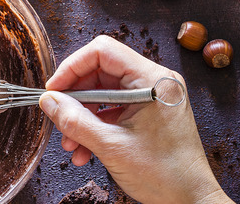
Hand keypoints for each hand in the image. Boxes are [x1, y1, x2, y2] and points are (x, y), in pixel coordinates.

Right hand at [39, 35, 232, 203]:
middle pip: (100, 71)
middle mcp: (154, 82)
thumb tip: (48, 101)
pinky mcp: (148, 111)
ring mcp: (152, 96)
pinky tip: (84, 149)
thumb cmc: (165, 174)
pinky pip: (113, 107)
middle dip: (75, 97)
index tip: (54, 89)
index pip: (103, 52)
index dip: (72, 67)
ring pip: (103, 91)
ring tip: (70, 141)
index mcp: (153, 80)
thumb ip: (75, 120)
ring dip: (82, 115)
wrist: (191, 201)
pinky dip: (95, 124)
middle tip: (57, 115)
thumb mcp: (110, 146)